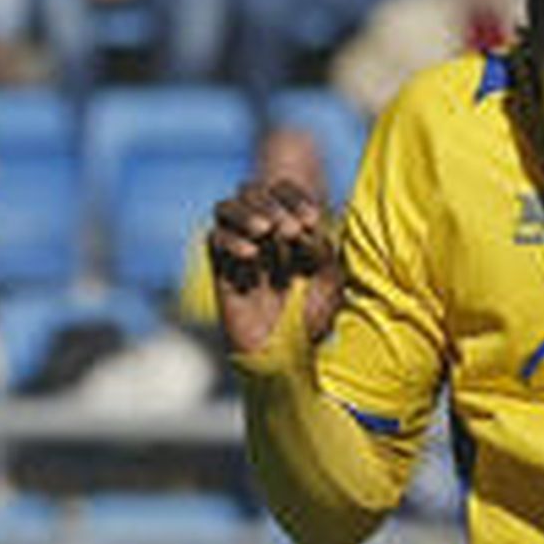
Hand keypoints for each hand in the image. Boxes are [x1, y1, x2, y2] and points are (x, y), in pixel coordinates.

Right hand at [208, 178, 344, 355]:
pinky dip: (231, 240)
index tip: (310, 220)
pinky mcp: (220, 267)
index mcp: (289, 226)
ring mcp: (239, 247)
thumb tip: (303, 225)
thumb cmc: (314, 318)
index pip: (283, 189)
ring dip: (247, 212)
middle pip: (253, 191)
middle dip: (274, 205)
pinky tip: (251, 254)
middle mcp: (261, 232)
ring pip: (226, 207)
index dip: (294, 196)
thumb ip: (321, 247)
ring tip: (265, 230)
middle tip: (290, 230)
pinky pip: (214, 238)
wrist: (286, 354)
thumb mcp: (329, 279)